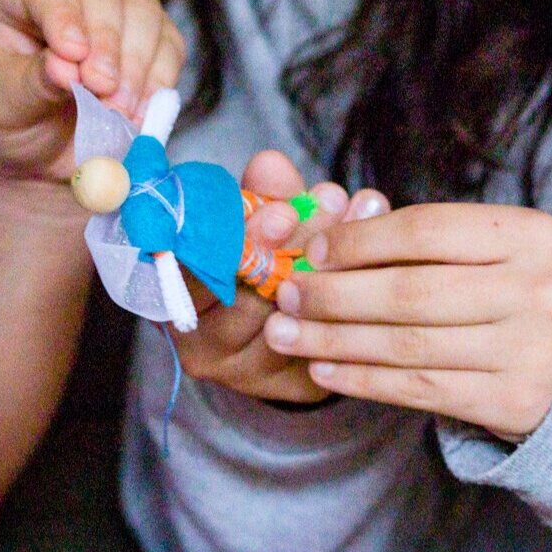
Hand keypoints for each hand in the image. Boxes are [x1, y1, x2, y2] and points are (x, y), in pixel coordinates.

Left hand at [0, 0, 184, 184]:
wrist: (36, 146)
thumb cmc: (9, 114)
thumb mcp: (7, 104)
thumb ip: (34, 83)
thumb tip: (66, 69)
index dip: (63, 15)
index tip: (73, 55)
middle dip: (106, 43)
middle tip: (102, 88)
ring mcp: (113, 1)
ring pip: (142, 11)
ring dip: (137, 65)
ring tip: (119, 111)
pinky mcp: (149, 32)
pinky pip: (169, 44)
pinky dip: (159, 80)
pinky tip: (140, 113)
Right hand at [172, 150, 389, 403]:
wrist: (274, 328)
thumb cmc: (253, 260)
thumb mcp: (253, 220)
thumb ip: (260, 196)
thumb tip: (272, 163)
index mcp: (174, 297)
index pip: (198, 271)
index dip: (240, 241)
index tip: (283, 211)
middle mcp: (200, 344)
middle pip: (245, 303)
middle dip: (295, 251)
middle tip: (333, 210)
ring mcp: (244, 372)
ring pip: (287, 327)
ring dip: (330, 275)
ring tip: (363, 228)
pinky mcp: (288, 388)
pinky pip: (322, 348)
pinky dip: (351, 306)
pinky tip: (377, 268)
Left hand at [264, 205, 551, 440]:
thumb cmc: (521, 291)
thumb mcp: (496, 250)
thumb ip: (425, 240)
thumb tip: (327, 241)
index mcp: (531, 234)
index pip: (425, 231)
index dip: (359, 241)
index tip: (312, 250)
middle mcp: (537, 291)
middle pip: (409, 292)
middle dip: (334, 295)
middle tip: (286, 294)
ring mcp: (529, 351)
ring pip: (406, 345)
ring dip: (334, 341)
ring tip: (286, 334)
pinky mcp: (512, 402)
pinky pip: (418, 388)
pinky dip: (362, 379)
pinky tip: (323, 369)